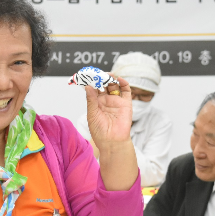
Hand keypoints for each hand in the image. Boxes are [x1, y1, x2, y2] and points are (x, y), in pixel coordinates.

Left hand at [85, 76, 137, 190]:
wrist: (112, 142)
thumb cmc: (100, 132)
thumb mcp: (92, 114)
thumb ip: (91, 100)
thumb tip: (88, 86)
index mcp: (96, 103)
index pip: (94, 88)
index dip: (91, 81)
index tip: (88, 75)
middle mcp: (106, 101)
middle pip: (104, 85)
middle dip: (101, 78)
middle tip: (98, 73)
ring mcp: (116, 101)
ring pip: (114, 85)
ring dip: (111, 78)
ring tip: (108, 75)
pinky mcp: (126, 103)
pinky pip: (126, 91)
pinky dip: (124, 83)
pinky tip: (119, 79)